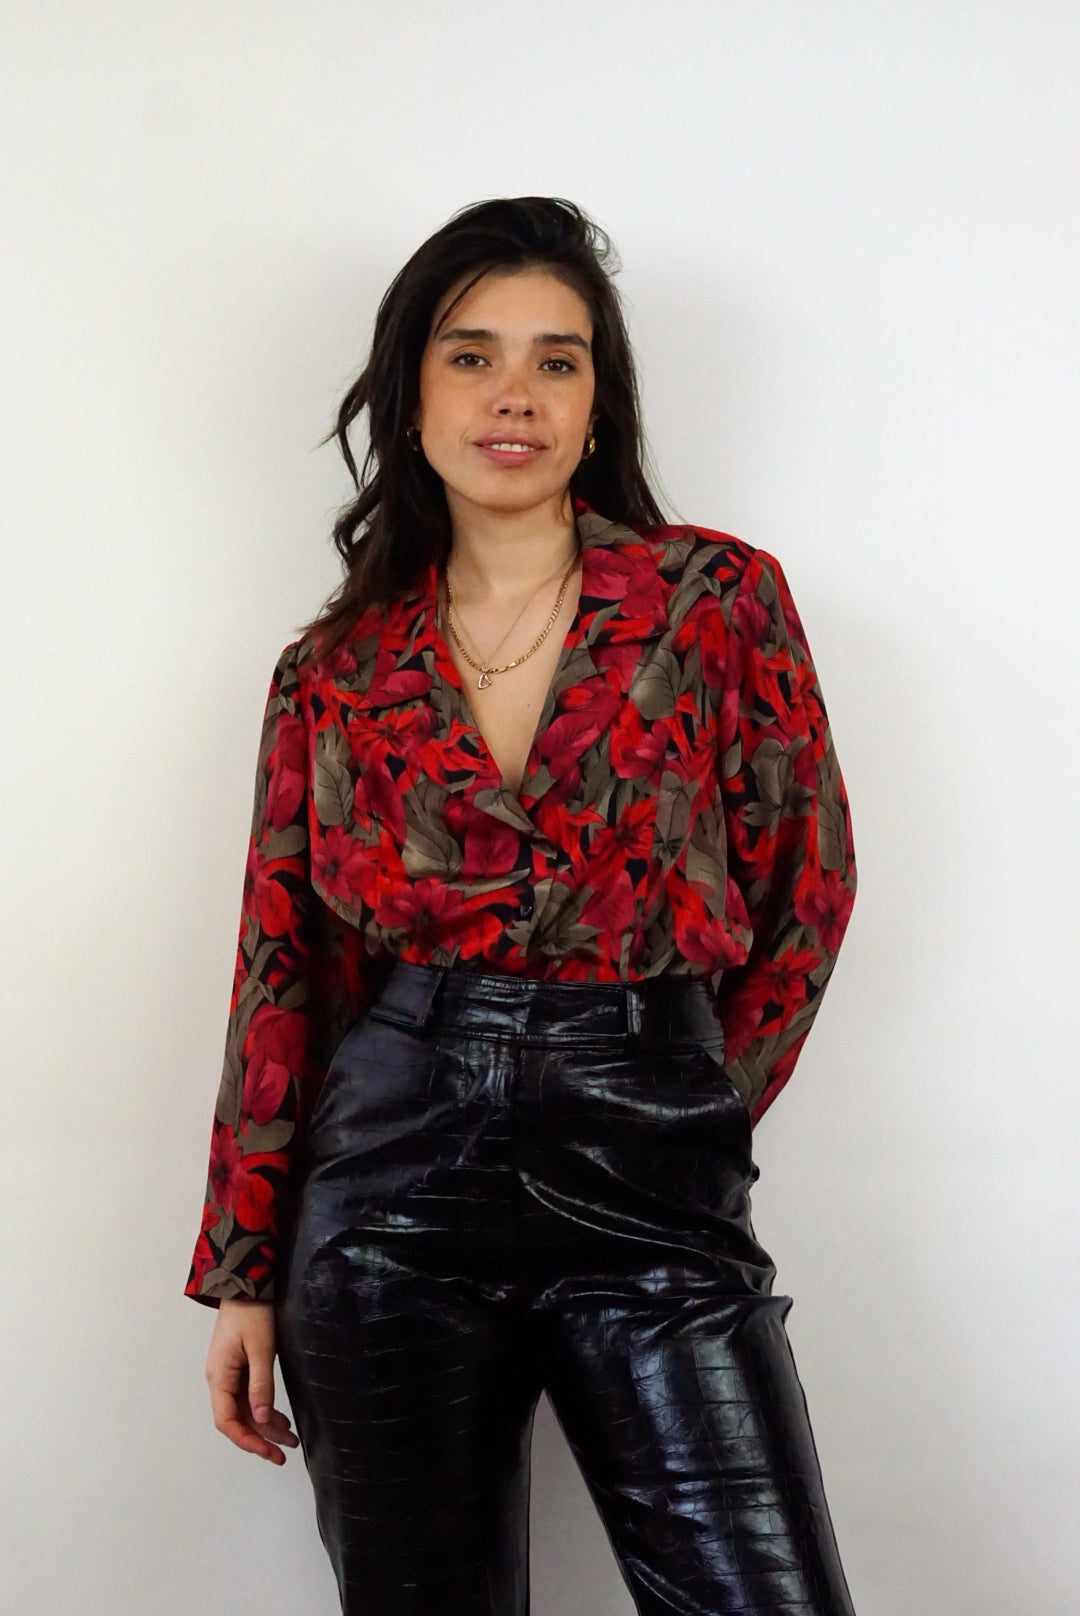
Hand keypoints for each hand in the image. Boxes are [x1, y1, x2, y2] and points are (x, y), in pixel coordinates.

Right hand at [204, 1298, 300, 1464]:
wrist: (246, 1283)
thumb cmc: (252, 1313)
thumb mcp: (260, 1349)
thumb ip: (261, 1385)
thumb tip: (262, 1419)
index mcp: (220, 1377)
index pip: (227, 1421)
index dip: (247, 1440)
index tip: (268, 1452)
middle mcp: (221, 1380)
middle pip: (238, 1419)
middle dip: (261, 1438)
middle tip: (285, 1454)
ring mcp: (230, 1374)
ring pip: (246, 1409)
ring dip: (266, 1426)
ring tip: (291, 1439)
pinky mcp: (240, 1367)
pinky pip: (250, 1396)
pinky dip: (266, 1409)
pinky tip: (281, 1419)